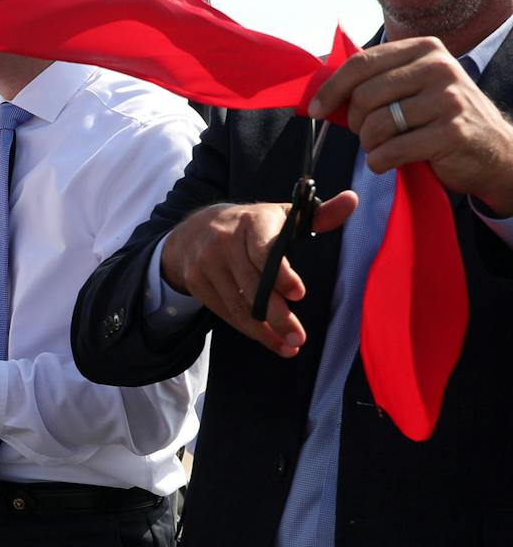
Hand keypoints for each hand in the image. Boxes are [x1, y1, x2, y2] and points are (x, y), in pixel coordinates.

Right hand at [161, 193, 357, 356]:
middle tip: (299, 337)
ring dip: (265, 330)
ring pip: (238, 304)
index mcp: (250, 221)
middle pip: (252, 284)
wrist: (193, 229)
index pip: (264, 250)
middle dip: (277, 314)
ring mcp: (206, 262)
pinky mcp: (196, 282)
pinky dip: (249, 330)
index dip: (281, 273)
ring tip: (289, 346)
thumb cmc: (251, 225)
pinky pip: (225, 312)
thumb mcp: (281, 215)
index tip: (299, 293)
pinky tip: (269, 339)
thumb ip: (319, 214)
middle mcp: (224, 240)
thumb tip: (352, 200)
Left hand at [310, 37, 512, 213]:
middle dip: (355, 122)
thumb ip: (376, 82)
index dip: (330, 89)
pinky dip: (380, 161)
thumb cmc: (441, 118)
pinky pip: (392, 150)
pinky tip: (388, 161)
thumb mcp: (414, 88)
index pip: (361, 63)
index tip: (314, 109)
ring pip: (377, 124)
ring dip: (369, 144)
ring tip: (382, 147)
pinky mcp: (452, 133)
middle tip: (366, 134)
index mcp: (424, 49)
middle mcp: (439, 68)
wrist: (495, 151)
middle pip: (365, 94)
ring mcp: (449, 100)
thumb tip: (320, 93)